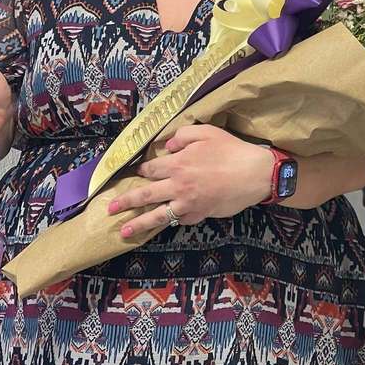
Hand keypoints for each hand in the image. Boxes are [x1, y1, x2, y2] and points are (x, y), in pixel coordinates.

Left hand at [107, 125, 274, 236]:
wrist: (254, 174)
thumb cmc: (231, 150)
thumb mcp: (207, 132)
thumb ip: (183, 136)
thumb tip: (168, 146)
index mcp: (178, 164)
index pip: (151, 169)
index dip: (142, 170)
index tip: (137, 172)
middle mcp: (178, 186)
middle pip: (146, 195)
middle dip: (126, 201)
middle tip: (110, 208)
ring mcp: (188, 203)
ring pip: (157, 216)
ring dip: (138, 223)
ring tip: (124, 231)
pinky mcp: (199, 215)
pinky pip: (180, 220)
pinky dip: (171, 222)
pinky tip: (163, 226)